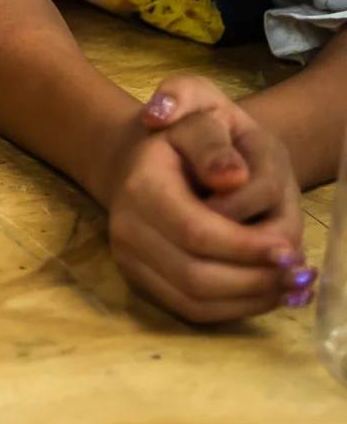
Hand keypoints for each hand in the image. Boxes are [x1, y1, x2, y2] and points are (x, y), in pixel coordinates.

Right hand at [103, 75, 309, 321]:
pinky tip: (265, 291)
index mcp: (140, 186)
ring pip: (196, 302)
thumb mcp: (198, 112)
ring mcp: (129, 259)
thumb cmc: (180, 133)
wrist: (139, 159)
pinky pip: (192, 310)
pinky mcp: (142, 281)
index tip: (290, 249)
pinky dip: (235, 308)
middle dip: (254, 280)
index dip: (246, 247)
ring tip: (288, 284)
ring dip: (250, 299)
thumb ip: (213, 140)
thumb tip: (233, 178)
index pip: (196, 232)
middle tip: (297, 273)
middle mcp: (126, 228)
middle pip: (196, 276)